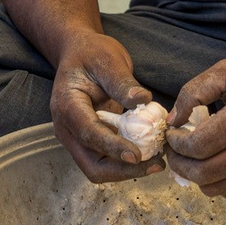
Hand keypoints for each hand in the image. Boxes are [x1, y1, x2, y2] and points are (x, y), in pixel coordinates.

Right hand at [49, 31, 160, 184]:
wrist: (80, 54)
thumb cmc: (92, 54)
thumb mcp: (108, 60)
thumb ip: (122, 82)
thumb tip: (143, 100)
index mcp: (67, 106)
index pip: (89, 133)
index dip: (113, 147)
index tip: (138, 155)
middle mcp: (67, 128)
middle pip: (92, 164)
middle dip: (123, 170)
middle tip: (155, 163)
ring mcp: (77, 138)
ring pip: (100, 169)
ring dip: (128, 170)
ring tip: (157, 160)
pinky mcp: (90, 142)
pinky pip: (107, 161)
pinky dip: (127, 162)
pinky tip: (150, 153)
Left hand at [166, 55, 225, 198]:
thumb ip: (194, 92)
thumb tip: (172, 120)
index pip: (197, 146)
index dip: (176, 144)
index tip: (172, 135)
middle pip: (202, 173)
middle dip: (179, 164)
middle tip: (175, 152)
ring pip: (215, 188)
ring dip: (196, 176)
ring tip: (193, 159)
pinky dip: (217, 183)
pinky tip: (216, 164)